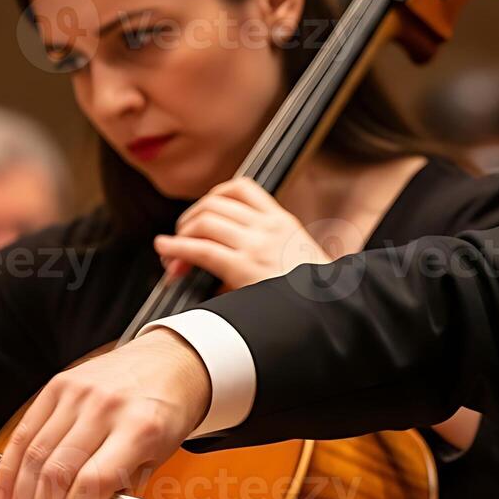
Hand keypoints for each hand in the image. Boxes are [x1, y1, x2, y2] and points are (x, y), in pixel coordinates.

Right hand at [0, 330, 209, 498]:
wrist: (171, 361)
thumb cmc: (166, 410)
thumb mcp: (158, 454)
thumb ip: (119, 486)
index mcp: (139, 427)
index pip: (93, 482)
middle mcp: (105, 407)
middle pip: (56, 472)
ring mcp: (78, 393)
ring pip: (34, 457)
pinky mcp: (58, 385)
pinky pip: (24, 433)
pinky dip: (9, 470)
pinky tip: (7, 496)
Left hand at [154, 177, 331, 288]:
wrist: (331, 309)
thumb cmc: (313, 293)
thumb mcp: (296, 257)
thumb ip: (267, 248)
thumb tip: (228, 256)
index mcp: (282, 221)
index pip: (241, 188)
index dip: (212, 197)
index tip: (202, 214)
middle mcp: (269, 227)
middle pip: (214, 203)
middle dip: (189, 218)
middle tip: (181, 238)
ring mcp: (257, 246)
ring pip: (204, 221)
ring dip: (181, 233)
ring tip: (173, 253)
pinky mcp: (245, 268)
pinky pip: (201, 250)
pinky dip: (176, 247)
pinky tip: (167, 251)